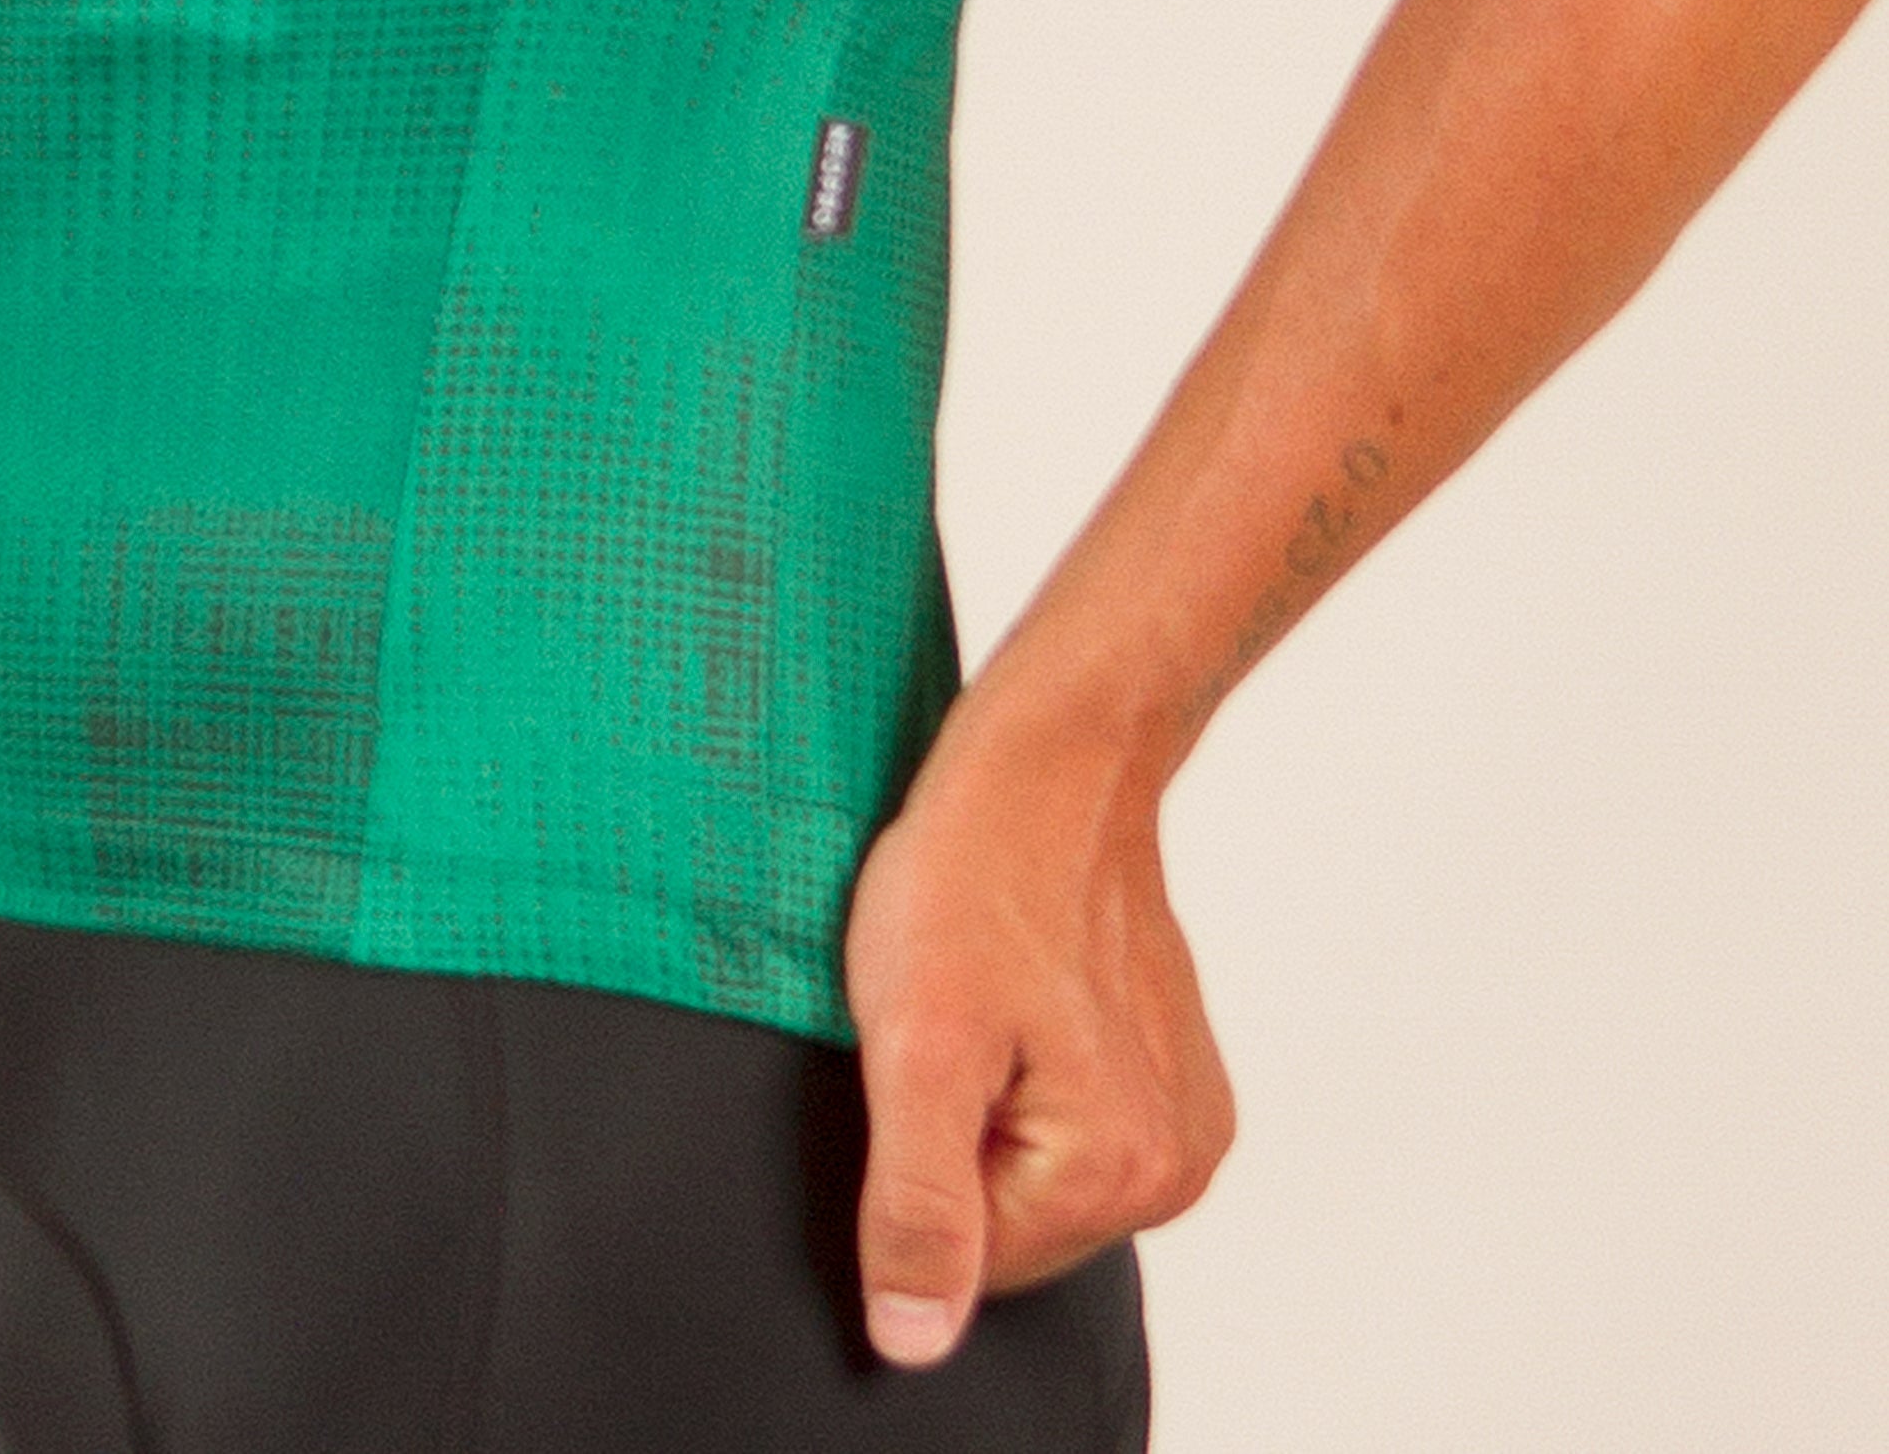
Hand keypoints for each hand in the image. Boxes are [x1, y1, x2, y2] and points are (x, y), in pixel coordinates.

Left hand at [841, 710, 1234, 1368]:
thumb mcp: (911, 1041)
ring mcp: (1184, 1116)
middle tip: (948, 1021)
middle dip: (954, 1138)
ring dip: (987, 1103)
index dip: (911, 1167)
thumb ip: (917, 1204)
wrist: (1056, 754)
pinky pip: (1066, 1121)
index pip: (968, 1269)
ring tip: (982, 997)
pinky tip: (1016, 990)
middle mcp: (1176, 1163)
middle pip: (1010, 1227)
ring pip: (1033, 1174)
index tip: (923, 1060)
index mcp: (1119, 1172)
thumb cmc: (977, 870)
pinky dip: (1024, 1072)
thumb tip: (917, 1340)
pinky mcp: (1171, 1070)